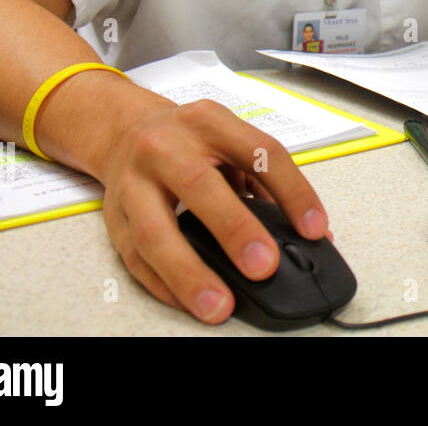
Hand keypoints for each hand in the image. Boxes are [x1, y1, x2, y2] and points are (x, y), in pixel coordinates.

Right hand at [96, 98, 329, 323]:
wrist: (124, 130)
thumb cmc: (189, 142)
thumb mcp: (229, 141)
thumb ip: (265, 181)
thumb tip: (309, 233)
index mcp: (209, 122)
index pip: (259, 152)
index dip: (292, 191)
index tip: (314, 229)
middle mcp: (166, 147)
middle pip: (199, 184)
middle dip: (235, 229)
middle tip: (264, 267)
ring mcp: (133, 182)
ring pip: (156, 232)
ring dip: (190, 274)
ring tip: (220, 305)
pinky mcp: (113, 218)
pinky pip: (136, 259)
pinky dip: (165, 285)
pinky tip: (190, 302)